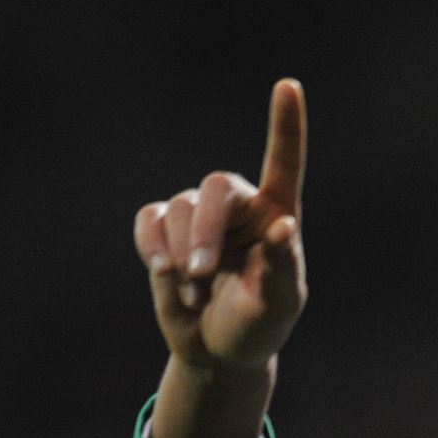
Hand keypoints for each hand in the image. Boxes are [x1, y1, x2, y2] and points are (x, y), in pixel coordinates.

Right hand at [134, 79, 307, 373]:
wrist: (218, 353)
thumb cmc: (259, 326)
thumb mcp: (279, 305)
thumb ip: (284, 266)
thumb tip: (283, 226)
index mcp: (277, 215)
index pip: (283, 163)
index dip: (285, 126)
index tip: (288, 85)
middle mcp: (239, 207)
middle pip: (214, 188)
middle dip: (206, 232)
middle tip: (203, 274)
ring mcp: (198, 216)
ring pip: (179, 210)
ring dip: (183, 256)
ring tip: (197, 292)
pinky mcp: (163, 231)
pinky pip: (149, 222)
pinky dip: (153, 248)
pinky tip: (165, 274)